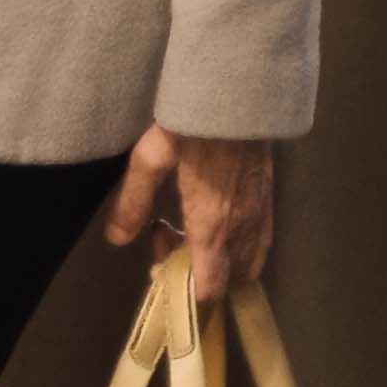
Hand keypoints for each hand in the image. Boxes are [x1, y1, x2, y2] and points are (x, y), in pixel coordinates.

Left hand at [106, 126, 277, 302]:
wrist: (239, 93)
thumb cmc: (190, 122)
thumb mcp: (150, 158)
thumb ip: (134, 202)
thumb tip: (117, 239)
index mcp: (213, 222)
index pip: (211, 283)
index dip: (189, 293)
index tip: (162, 274)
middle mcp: (244, 225)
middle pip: (231, 277)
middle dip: (199, 272)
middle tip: (164, 238)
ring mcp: (262, 212)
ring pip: (249, 259)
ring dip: (218, 258)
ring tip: (182, 227)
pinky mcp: (269, 197)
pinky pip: (260, 238)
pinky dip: (238, 244)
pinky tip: (209, 218)